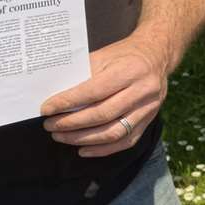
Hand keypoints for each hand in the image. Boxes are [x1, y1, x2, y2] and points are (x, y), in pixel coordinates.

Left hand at [39, 34, 170, 156]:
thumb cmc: (125, 54)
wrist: (157, 55)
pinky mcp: (149, 121)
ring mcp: (148, 109)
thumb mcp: (104, 56)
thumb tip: (55, 95)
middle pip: (102, 114)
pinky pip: (125, 142)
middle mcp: (142, 91)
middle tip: (50, 125)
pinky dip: (102, 150)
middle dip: (71, 123)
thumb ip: (82, 75)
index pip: (94, 91)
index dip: (68, 102)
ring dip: (83, 139)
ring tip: (61, 137)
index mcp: (129, 70)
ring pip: (113, 132)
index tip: (47, 109)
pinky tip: (82, 149)